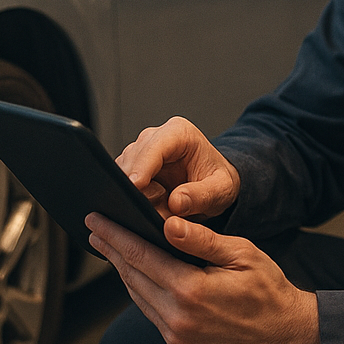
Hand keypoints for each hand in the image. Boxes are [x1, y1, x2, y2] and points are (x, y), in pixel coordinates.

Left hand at [85, 211, 322, 343]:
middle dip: (111, 249)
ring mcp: (177, 335)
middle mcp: (178, 318)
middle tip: (94, 227)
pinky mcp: (179, 343)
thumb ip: (201, 240)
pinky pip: (150, 310)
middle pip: (132, 276)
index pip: (141, 256)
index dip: (115, 235)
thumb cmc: (269, 290)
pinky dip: (139, 288)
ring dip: (122, 269)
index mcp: (191, 291)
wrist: (286, 335)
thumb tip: (168, 224)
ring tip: (109, 246)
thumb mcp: (242, 254)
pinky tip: (135, 272)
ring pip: (137, 295)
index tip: (95, 219)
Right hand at [117, 117, 240, 220]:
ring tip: (157, 209)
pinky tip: (146, 209)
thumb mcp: (221, 190)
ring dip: (134, 194)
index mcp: (178, 133)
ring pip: (123, 173)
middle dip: (137, 186)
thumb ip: (201, 196)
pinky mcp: (133, 168)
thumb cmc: (217, 181)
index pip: (154, 147)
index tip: (135, 185)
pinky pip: (122, 184)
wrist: (214, 185)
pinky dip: (130, 198)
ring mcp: (141, 152)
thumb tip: (175, 202)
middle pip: (132, 159)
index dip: (142, 166)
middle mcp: (155, 138)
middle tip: (150, 210)